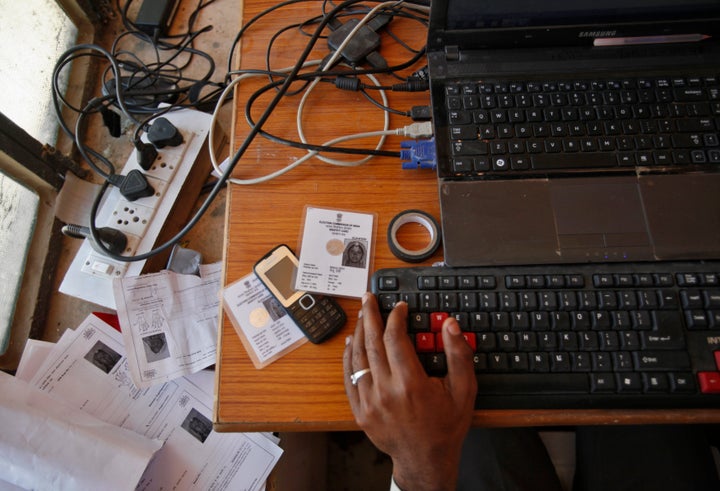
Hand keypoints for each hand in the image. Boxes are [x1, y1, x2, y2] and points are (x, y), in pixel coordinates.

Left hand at [343, 293, 476, 490]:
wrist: (426, 460)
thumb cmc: (446, 425)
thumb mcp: (463, 390)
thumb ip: (458, 354)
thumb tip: (450, 324)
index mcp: (410, 384)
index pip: (395, 339)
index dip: (396, 318)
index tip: (399, 307)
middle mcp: (385, 391)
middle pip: (372, 343)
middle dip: (370, 316)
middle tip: (368, 298)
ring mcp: (369, 402)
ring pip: (358, 358)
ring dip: (358, 332)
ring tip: (361, 315)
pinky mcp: (360, 411)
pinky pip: (349, 377)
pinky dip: (349, 357)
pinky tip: (351, 343)